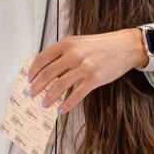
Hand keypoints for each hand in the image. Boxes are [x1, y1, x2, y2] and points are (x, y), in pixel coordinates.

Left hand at [27, 31, 149, 115]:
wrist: (125, 46)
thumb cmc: (101, 45)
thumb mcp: (79, 43)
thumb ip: (63, 55)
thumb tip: (47, 72)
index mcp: (67, 44)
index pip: (42, 58)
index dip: (32, 71)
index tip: (29, 79)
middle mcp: (74, 54)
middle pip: (47, 73)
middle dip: (36, 87)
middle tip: (32, 94)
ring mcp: (85, 67)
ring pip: (60, 85)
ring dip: (49, 97)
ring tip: (44, 103)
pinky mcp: (95, 79)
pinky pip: (76, 95)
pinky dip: (66, 104)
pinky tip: (61, 110)